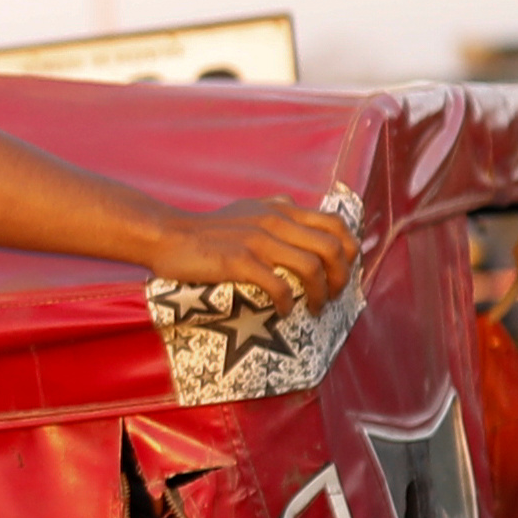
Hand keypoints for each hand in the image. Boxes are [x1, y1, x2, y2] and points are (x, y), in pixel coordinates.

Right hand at [151, 195, 358, 307]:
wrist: (168, 236)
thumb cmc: (207, 229)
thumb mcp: (246, 207)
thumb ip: (273, 206)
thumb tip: (292, 205)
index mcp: (281, 209)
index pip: (335, 223)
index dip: (350, 250)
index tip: (344, 272)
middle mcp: (275, 220)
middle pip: (332, 248)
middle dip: (340, 278)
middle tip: (332, 297)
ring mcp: (258, 240)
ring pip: (311, 267)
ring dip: (320, 294)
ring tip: (315, 308)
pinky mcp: (240, 261)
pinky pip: (279, 285)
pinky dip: (288, 303)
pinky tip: (284, 312)